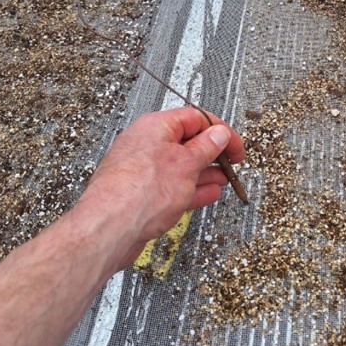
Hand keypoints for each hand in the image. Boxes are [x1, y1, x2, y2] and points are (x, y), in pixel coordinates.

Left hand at [72, 107, 244, 270]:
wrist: (110, 227)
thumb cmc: (140, 192)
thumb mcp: (186, 164)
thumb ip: (205, 148)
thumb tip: (218, 134)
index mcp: (154, 127)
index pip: (194, 118)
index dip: (219, 130)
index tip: (236, 147)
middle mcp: (146, 144)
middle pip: (186, 142)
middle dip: (212, 152)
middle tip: (232, 163)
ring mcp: (143, 170)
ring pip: (181, 166)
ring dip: (205, 172)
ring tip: (224, 178)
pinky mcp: (143, 193)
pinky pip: (172, 186)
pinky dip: (192, 188)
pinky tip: (208, 193)